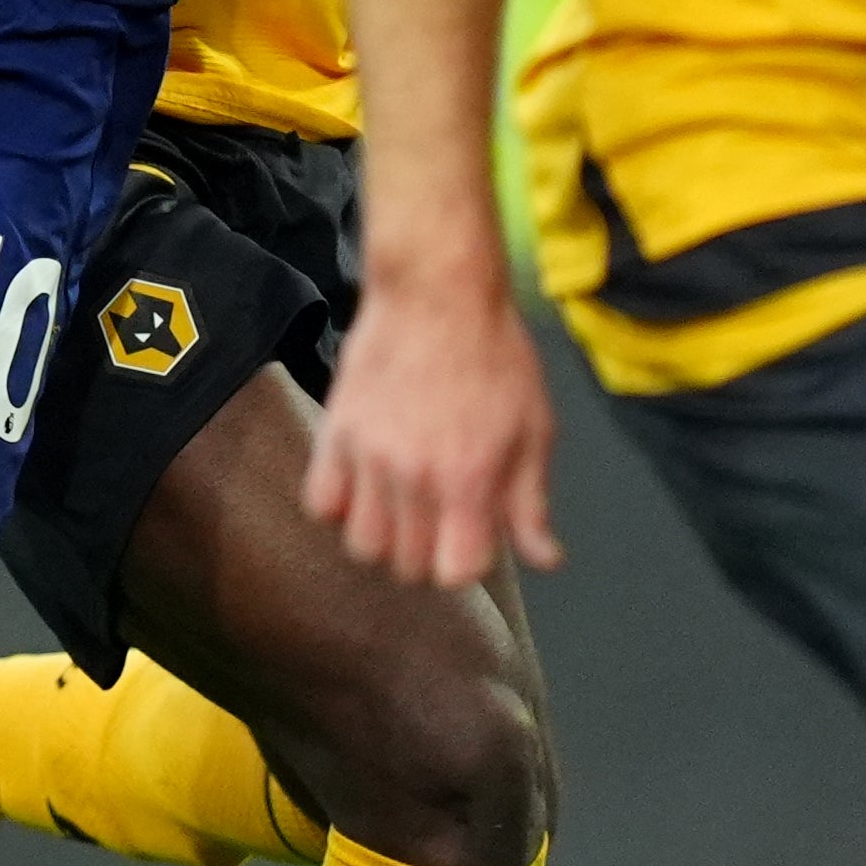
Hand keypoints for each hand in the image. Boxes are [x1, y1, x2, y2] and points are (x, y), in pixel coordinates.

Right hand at [300, 272, 563, 587]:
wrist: (438, 292)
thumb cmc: (495, 357)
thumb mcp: (534, 429)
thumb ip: (530, 502)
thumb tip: (544, 560)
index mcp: (468, 480)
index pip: (455, 572)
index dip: (467, 564)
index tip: (473, 540)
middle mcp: (414, 477)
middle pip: (407, 565)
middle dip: (429, 554)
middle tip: (441, 521)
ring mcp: (368, 456)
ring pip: (362, 544)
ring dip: (384, 537)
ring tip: (401, 509)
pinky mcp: (336, 433)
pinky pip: (321, 503)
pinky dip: (340, 506)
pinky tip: (365, 486)